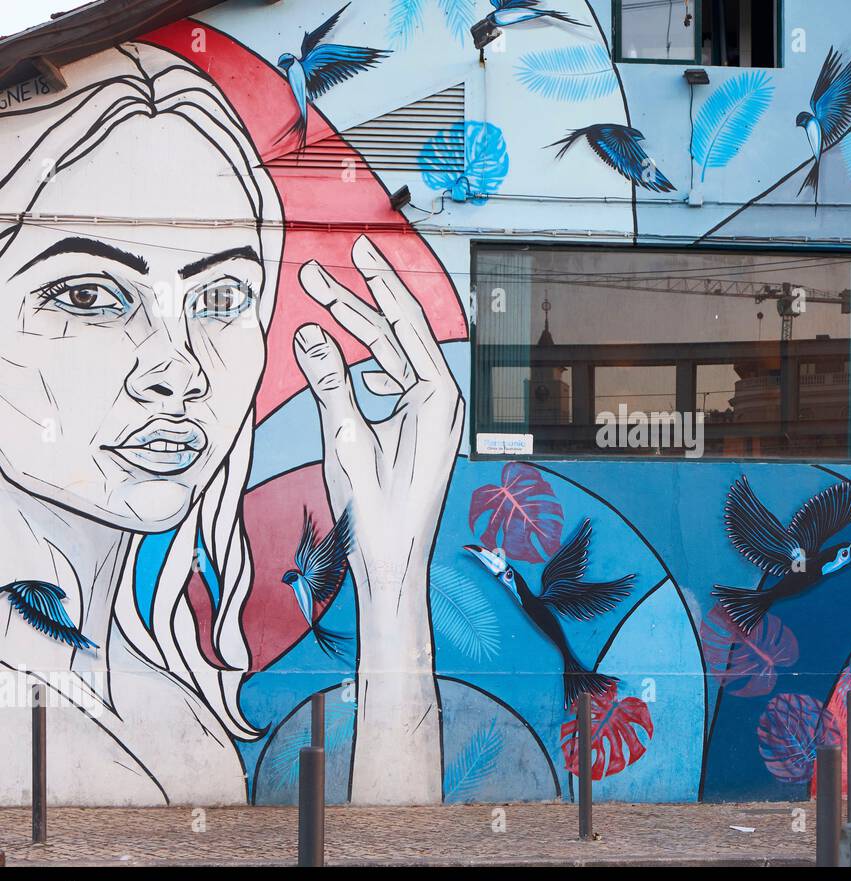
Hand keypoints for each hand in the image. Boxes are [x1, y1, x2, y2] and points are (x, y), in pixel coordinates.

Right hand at [294, 235, 464, 595]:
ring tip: (321, 298)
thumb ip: (330, 386)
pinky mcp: (421, 427)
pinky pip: (396, 380)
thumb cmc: (377, 515)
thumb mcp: (347, 445)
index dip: (378, 284)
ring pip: (394, 355)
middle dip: (361, 297)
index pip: (406, 326)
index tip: (356, 248)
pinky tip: (355, 363)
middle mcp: (443, 402)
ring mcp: (434, 415)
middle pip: (400, 334)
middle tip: (327, 262)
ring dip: (359, 329)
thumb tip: (310, 333)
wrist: (395, 566)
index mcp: (438, 401)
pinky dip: (370, 363)